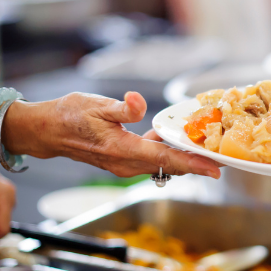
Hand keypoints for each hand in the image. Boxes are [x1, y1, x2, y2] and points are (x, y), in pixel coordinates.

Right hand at [8, 91, 221, 178]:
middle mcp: (126, 164)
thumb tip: (138, 102)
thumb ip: (121, 107)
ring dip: (183, 158)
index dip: (193, 164)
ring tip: (207, 147)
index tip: (215, 169)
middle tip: (222, 155)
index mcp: (122, 150)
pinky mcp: (123, 161)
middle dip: (196, 163)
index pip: (165, 160)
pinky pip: (152, 160)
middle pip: (170, 166)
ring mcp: (124, 165)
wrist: (47, 131)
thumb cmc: (69, 116)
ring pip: (162, 164)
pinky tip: (177, 140)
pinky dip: (168, 153)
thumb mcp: (95, 104)